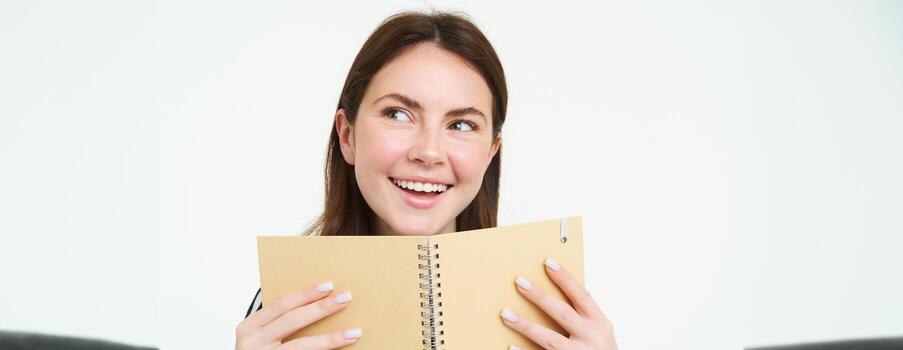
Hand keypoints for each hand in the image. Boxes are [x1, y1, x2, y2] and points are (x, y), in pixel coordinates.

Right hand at [235, 281, 360, 349]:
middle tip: (345, 298)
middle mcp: (253, 342)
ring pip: (302, 346)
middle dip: (322, 308)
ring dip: (331, 338)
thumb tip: (316, 304)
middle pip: (294, 321)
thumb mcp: (260, 335)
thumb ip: (278, 321)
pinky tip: (341, 349)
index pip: (282, 305)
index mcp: (250, 326)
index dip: (306, 294)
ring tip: (353, 332)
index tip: (328, 286)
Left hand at [500, 258, 616, 349]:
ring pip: (549, 339)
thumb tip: (554, 293)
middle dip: (540, 297)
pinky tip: (511, 346)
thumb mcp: (599, 331)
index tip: (548, 263)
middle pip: (563, 313)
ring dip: (526, 325)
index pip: (581, 296)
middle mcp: (591, 339)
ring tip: (506, 314)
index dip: (565, 279)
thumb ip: (582, 315)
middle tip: (520, 282)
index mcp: (600, 324)